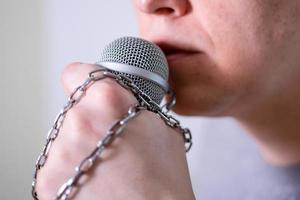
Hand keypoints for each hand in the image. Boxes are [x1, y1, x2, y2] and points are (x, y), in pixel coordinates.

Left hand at [36, 62, 194, 199]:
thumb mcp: (161, 126)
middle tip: (111, 139)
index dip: (86, 80)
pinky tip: (95, 178)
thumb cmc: (163, 179)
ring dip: (80, 145)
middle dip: (91, 120)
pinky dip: (72, 168)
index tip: (91, 92)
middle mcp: (78, 121)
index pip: (76, 72)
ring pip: (64, 137)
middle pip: (73, 108)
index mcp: (107, 100)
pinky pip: (57, 162)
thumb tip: (127, 98)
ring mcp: (59, 153)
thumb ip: (138, 103)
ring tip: (105, 164)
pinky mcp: (47, 180)